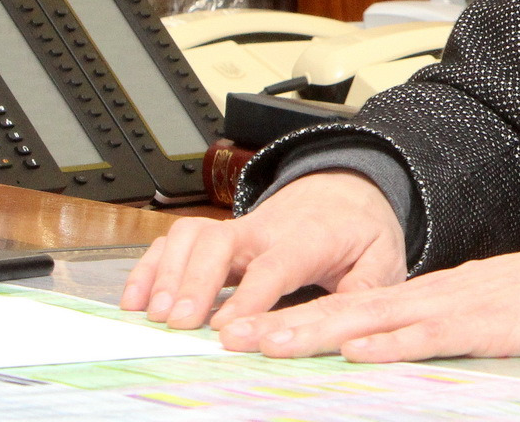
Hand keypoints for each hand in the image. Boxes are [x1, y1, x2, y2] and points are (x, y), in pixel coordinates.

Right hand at [120, 171, 405, 329]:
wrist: (348, 189)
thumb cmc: (363, 231)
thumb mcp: (383, 260)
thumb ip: (363, 293)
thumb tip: (344, 330)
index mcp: (310, 237)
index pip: (276, 264)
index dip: (249, 296)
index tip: (226, 330)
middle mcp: (267, 228)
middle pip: (221, 243)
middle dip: (196, 282)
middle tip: (179, 325)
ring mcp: (239, 229)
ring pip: (193, 236)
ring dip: (167, 273)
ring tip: (153, 315)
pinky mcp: (220, 235)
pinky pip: (178, 240)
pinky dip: (151, 265)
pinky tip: (137, 300)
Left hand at [216, 234, 519, 361]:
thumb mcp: (479, 317)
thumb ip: (434, 328)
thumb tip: (386, 345)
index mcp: (429, 296)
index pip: (351, 306)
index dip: (296, 317)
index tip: (248, 330)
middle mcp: (433, 296)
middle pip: (348, 309)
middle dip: (287, 322)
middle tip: (231, 336)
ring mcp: (458, 309)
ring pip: (378, 319)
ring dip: (320, 330)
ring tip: (271, 342)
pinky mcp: (488, 328)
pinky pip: (433, 336)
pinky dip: (393, 342)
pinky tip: (359, 349)